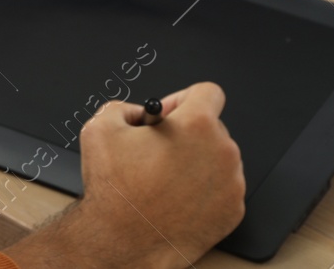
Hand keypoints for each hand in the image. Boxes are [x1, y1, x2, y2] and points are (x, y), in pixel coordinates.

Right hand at [6, 82, 245, 268]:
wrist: (122, 241)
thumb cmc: (115, 189)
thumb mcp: (100, 127)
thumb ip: (125, 107)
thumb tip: (138, 113)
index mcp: (196, 125)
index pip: (208, 92)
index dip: (182, 99)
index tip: (169, 114)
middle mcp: (222, 152)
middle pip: (213, 127)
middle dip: (187, 133)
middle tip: (158, 150)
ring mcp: (232, 185)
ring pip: (218, 159)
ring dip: (196, 162)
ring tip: (164, 179)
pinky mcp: (233, 212)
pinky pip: (222, 189)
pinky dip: (202, 190)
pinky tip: (176, 198)